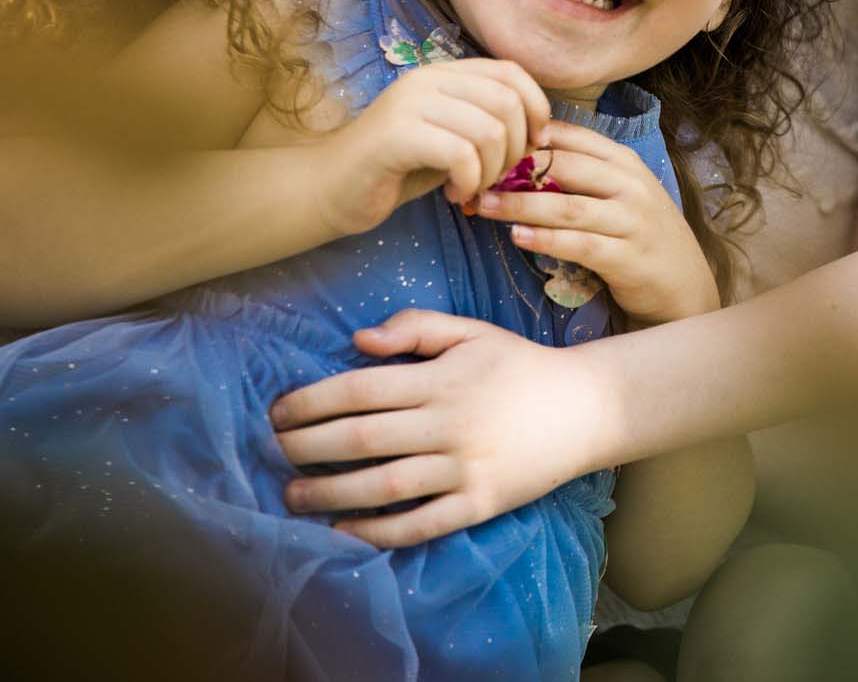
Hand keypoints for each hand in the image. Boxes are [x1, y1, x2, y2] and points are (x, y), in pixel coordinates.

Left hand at [271, 309, 605, 546]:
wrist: (585, 408)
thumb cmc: (520, 366)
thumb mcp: (472, 331)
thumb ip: (416, 326)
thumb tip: (359, 340)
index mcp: (442, 379)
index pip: (361, 390)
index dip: (312, 401)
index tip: (277, 411)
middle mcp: (448, 424)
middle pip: (361, 438)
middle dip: (306, 447)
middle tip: (271, 451)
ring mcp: (464, 468)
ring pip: (382, 485)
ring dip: (328, 492)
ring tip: (291, 493)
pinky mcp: (479, 503)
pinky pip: (420, 523)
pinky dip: (377, 530)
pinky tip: (342, 529)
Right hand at [309, 60, 550, 236]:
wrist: (331, 188)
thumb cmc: (399, 168)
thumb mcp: (452, 138)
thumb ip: (488, 123)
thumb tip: (541, 133)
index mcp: (444, 73)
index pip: (511, 72)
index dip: (536, 108)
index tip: (534, 145)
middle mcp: (428, 78)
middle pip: (507, 102)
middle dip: (515, 148)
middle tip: (495, 176)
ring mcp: (410, 102)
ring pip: (489, 130)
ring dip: (492, 170)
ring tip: (471, 186)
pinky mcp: (397, 134)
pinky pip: (462, 154)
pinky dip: (469, 181)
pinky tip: (453, 193)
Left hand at [466, 120, 720, 325]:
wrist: (682, 286)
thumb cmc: (639, 236)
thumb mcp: (618, 194)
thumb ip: (581, 173)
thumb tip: (520, 153)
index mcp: (624, 162)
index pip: (571, 136)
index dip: (527, 136)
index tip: (487, 142)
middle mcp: (631, 185)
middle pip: (565, 166)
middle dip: (515, 169)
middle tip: (474, 172)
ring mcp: (632, 220)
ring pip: (568, 205)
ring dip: (521, 204)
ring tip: (483, 204)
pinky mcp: (628, 257)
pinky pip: (581, 244)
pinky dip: (546, 240)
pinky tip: (517, 237)